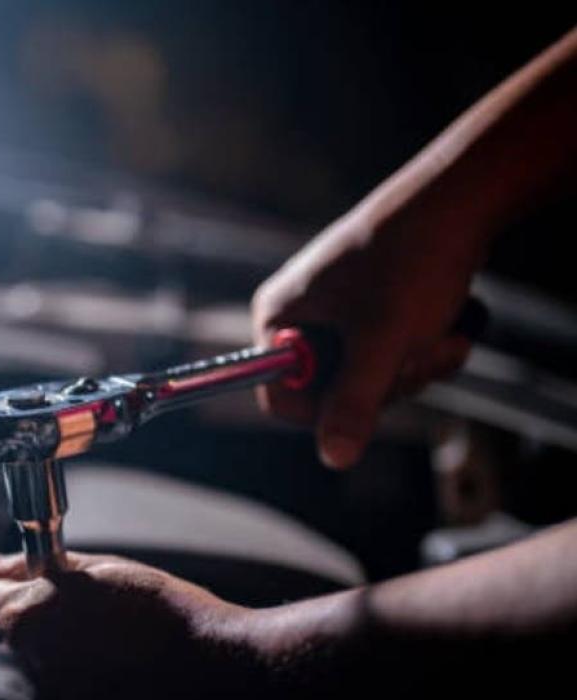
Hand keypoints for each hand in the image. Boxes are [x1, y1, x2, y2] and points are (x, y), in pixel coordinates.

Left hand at [0, 550, 267, 699]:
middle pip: (6, 634)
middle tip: (78, 612)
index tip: (30, 590)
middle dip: (29, 620)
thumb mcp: (94, 571)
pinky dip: (73, 675)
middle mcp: (31, 660)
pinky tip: (108, 665)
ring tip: (102, 638)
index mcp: (28, 615)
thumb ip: (25, 567)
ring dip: (51, 648)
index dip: (6, 591)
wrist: (212, 669)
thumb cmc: (161, 611)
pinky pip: (55, 688)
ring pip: (30, 661)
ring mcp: (51, 694)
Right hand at [252, 187, 484, 468]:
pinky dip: (421, 350)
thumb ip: (355, 400)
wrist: (461, 202)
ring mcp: (334, 315)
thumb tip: (333, 456)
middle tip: (423, 353)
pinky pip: (388, 358)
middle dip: (389, 383)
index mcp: (278, 320)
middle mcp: (297, 319)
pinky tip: (446, 327)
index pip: (280, 398)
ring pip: (368, 379)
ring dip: (415, 367)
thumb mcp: (383, 340)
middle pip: (331, 394)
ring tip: (444, 333)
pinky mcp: (368, 312)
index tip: (373, 394)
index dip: (329, 410)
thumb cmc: (412, 262)